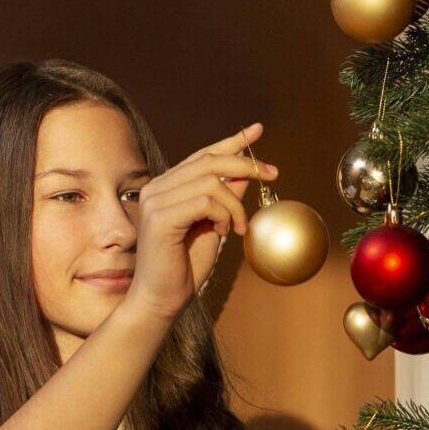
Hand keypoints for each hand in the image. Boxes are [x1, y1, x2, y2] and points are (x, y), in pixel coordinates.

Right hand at [123, 123, 278, 320]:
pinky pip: (204, 201)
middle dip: (246, 164)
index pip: (203, 155)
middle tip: (272, 175)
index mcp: (168, 187)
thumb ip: (225, 199)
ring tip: (238, 229)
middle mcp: (157, 187)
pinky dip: (223, 215)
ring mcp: (156, 200)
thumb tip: (245, 175)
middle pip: (209, 160)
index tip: (257, 129)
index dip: (232, 141)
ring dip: (235, 205)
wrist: (163, 299)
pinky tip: (223, 233)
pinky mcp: (160, 217)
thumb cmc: (186, 267)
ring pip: (210, 182)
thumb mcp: (215, 227)